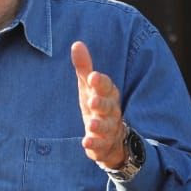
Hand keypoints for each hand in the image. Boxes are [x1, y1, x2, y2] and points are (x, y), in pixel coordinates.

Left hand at [71, 40, 125, 168]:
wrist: (113, 139)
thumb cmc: (98, 106)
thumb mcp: (89, 87)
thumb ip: (84, 67)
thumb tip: (76, 44)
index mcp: (108, 95)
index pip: (107, 87)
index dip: (101, 82)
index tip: (93, 76)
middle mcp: (111, 112)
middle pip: (109, 106)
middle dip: (101, 103)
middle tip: (92, 101)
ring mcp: (109, 130)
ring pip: (106, 127)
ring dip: (99, 126)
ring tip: (90, 124)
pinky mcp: (104, 147)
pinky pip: (101, 146)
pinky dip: (94, 144)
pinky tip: (86, 142)